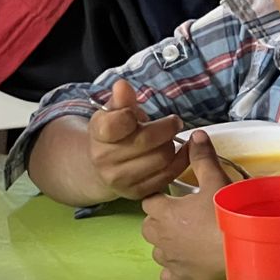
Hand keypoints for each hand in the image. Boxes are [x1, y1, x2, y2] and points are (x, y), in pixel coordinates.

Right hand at [88, 79, 189, 200]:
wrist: (103, 167)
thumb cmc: (115, 133)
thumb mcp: (115, 112)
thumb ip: (122, 99)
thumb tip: (122, 86)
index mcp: (98, 134)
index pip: (116, 123)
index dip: (131, 114)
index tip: (137, 113)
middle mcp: (105, 160)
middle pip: (147, 140)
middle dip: (167, 128)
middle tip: (174, 122)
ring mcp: (120, 179)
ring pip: (161, 158)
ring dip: (172, 145)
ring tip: (170, 138)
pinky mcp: (136, 193)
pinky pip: (168, 176)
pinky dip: (180, 161)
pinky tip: (181, 151)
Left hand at [139, 131, 231, 279]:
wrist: (243, 249)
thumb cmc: (227, 213)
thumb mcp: (215, 181)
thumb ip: (202, 159)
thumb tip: (195, 135)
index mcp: (164, 211)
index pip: (150, 201)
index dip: (161, 199)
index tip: (176, 199)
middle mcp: (160, 237)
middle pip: (149, 226)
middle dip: (161, 222)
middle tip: (184, 219)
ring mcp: (169, 261)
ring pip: (157, 251)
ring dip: (168, 245)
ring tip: (189, 241)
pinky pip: (167, 276)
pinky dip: (174, 271)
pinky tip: (189, 264)